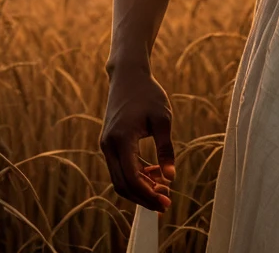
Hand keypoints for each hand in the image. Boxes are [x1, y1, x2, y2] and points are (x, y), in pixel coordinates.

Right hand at [100, 61, 175, 212]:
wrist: (128, 75)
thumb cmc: (148, 94)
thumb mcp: (163, 118)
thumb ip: (165, 149)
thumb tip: (171, 178)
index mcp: (121, 140)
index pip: (131, 178)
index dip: (148, 195)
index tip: (166, 202)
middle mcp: (109, 146)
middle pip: (122, 185)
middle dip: (144, 197)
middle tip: (166, 203)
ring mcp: (107, 145)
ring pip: (120, 178)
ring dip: (140, 188)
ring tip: (164, 189)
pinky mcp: (110, 143)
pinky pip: (120, 167)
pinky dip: (136, 175)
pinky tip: (155, 173)